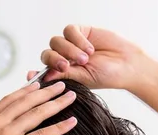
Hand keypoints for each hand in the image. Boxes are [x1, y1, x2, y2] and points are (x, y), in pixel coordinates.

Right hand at [0, 81, 76, 134]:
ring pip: (37, 114)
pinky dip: (59, 128)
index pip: (10, 99)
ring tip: (71, 96)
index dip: (26, 91)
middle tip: (62, 84)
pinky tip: (72, 122)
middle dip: (46, 91)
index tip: (38, 84)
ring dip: (56, 103)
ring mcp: (7, 134)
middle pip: (27, 101)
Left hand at [28, 25, 145, 90]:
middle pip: (46, 54)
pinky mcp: (80, 32)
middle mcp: (65, 59)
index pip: (43, 71)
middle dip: (54, 59)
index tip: (31, 75)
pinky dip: (78, 39)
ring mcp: (71, 45)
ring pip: (56, 41)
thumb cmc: (107, 76)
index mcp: (63, 74)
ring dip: (69, 50)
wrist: (126, 65)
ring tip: (85, 58)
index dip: (36, 73)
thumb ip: (64, 75)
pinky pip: (69, 31)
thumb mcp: (83, 79)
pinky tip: (89, 48)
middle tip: (67, 65)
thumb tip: (44, 76)